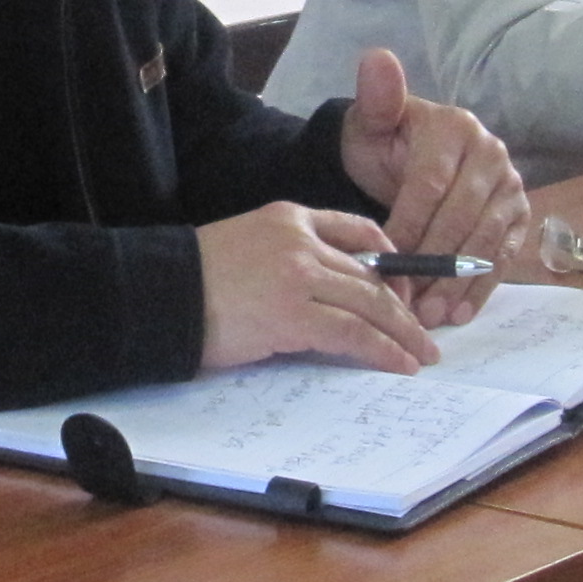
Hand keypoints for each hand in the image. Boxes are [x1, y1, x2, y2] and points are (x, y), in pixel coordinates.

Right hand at [195, 202, 439, 373]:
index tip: (404, 289)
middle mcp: (301, 241)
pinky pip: (353, 334)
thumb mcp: (247, 247)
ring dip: (403, 333)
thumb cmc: (193, 280)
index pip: (358, 229)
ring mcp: (299, 276)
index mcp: (289, 217)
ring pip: (371, 303)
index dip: (392, 261)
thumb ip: (289, 258)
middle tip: (425, 334)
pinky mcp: (294, 315)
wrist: (158, 294)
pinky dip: (383, 351)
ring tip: (422, 356)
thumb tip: (328, 295)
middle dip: (404, 307)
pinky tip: (399, 364)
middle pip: (372, 273)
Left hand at [333, 48, 532, 320]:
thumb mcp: (372, 121)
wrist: (403, 155)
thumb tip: (377, 58)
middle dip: (432, 264)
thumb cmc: (384, 143)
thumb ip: (376, 98)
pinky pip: (503, 257)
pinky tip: (460, 314)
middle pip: (461, 217)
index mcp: (455, 127)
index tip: (383, 261)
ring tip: (430, 315)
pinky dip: (482, 288)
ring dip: (459, 283)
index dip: (407, 225)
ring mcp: (509, 186)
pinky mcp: (519, 216)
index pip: (430, 183)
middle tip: (406, 302)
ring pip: (485, 241)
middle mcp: (490, 153)